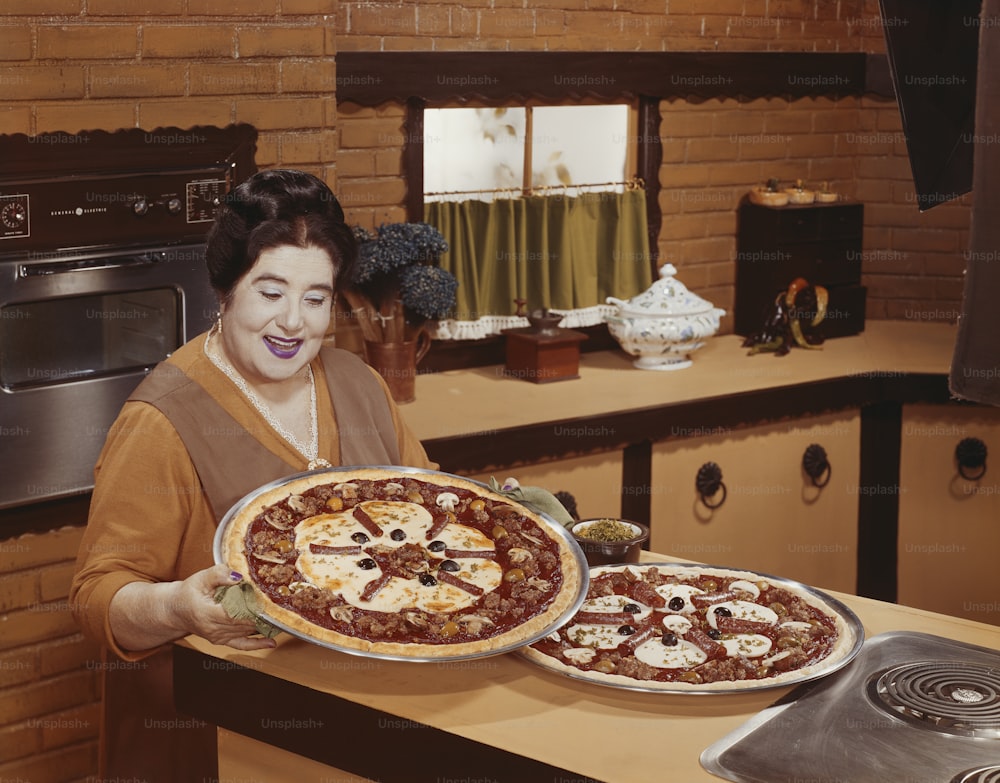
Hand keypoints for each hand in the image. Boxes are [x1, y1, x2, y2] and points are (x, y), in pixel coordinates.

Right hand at [109, 565, 276, 652]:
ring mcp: (217, 637)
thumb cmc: (188, 593)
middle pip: (243, 624)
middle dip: (262, 617)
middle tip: (282, 609)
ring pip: (245, 633)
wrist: (174, 610)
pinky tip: (271, 642)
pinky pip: (241, 645)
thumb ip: (219, 574)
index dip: (253, 610)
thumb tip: (239, 577)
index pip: (235, 614)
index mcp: (206, 613)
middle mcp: (212, 628)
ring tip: (281, 619)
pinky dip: (257, 644)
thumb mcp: (200, 578)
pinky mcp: (221, 640)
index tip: (269, 604)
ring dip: (263, 626)